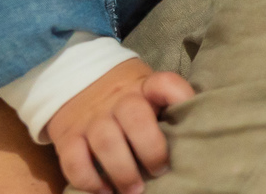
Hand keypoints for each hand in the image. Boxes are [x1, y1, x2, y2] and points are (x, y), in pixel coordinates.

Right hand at [45, 58, 193, 193]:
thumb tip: (198, 135)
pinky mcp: (68, 137)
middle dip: (150, 149)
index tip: (189, 120)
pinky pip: (74, 160)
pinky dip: (88, 180)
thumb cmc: (128, 97)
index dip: (180, 97)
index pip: (164, 84)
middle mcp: (118, 100)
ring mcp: (92, 118)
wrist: (79, 82)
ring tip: (134, 190)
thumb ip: (168, 107)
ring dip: (122, 171)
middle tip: (159, 170)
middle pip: (135, 117)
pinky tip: (103, 191)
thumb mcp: (148, 91)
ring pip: (106, 142)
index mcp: (144, 87)